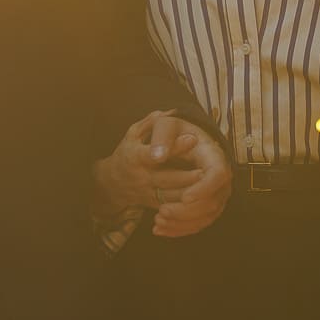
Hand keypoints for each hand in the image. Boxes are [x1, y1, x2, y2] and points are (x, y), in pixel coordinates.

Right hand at [92, 110, 206, 219]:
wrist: (111, 184)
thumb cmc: (127, 153)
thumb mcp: (132, 134)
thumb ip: (150, 123)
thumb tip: (168, 112)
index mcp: (135, 157)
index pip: (153, 153)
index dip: (171, 147)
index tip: (191, 139)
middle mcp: (141, 177)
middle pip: (165, 179)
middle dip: (186, 176)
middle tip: (206, 171)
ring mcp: (147, 193)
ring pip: (170, 196)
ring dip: (190, 193)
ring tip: (208, 185)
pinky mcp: (154, 204)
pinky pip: (171, 208)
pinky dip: (186, 206)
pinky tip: (202, 199)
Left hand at [144, 113, 228, 237]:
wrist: (184, 139)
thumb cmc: (176, 131)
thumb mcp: (167, 125)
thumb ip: (161, 137)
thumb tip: (157, 156)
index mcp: (213, 156)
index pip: (218, 174)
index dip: (204, 189)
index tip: (184, 197)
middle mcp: (220, 178)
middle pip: (212, 201)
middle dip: (187, 211)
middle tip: (162, 211)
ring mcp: (217, 194)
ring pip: (206, 217)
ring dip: (182, 223)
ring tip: (158, 221)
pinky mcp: (208, 206)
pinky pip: (199, 223)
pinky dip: (180, 229)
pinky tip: (159, 230)